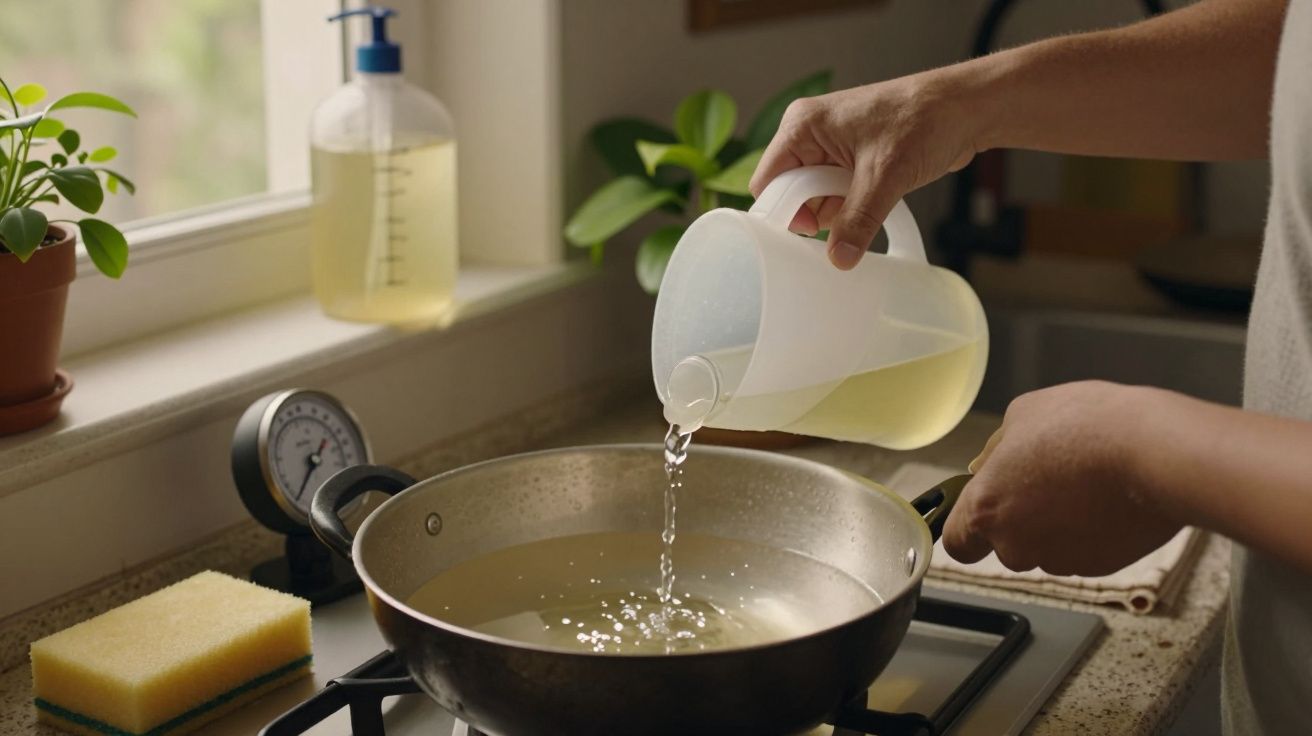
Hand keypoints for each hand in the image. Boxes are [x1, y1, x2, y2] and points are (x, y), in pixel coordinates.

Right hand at [748, 69, 983, 269]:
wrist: (964, 110)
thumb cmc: (924, 119)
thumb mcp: (885, 176)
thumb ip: (858, 220)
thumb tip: (839, 258)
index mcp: (803, 126)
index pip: (768, 179)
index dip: (782, 210)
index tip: (807, 232)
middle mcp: (811, 135)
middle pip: (790, 192)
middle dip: (814, 213)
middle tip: (841, 225)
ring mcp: (831, 148)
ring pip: (814, 197)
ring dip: (835, 213)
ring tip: (864, 208)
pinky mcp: (850, 161)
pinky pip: (836, 195)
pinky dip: (850, 209)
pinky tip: (870, 208)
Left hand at [942, 381, 1183, 575]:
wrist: (1155, 453)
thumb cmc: (1087, 426)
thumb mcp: (1024, 415)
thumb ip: (996, 449)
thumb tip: (985, 466)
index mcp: (986, 508)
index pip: (957, 542)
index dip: (968, 528)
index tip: (982, 513)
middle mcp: (1015, 545)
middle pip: (1005, 545)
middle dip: (1021, 520)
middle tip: (1048, 480)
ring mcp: (1058, 560)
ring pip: (1046, 549)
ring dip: (1057, 525)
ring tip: (1084, 482)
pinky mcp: (1099, 567)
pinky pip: (1083, 551)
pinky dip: (1090, 532)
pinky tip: (1106, 499)